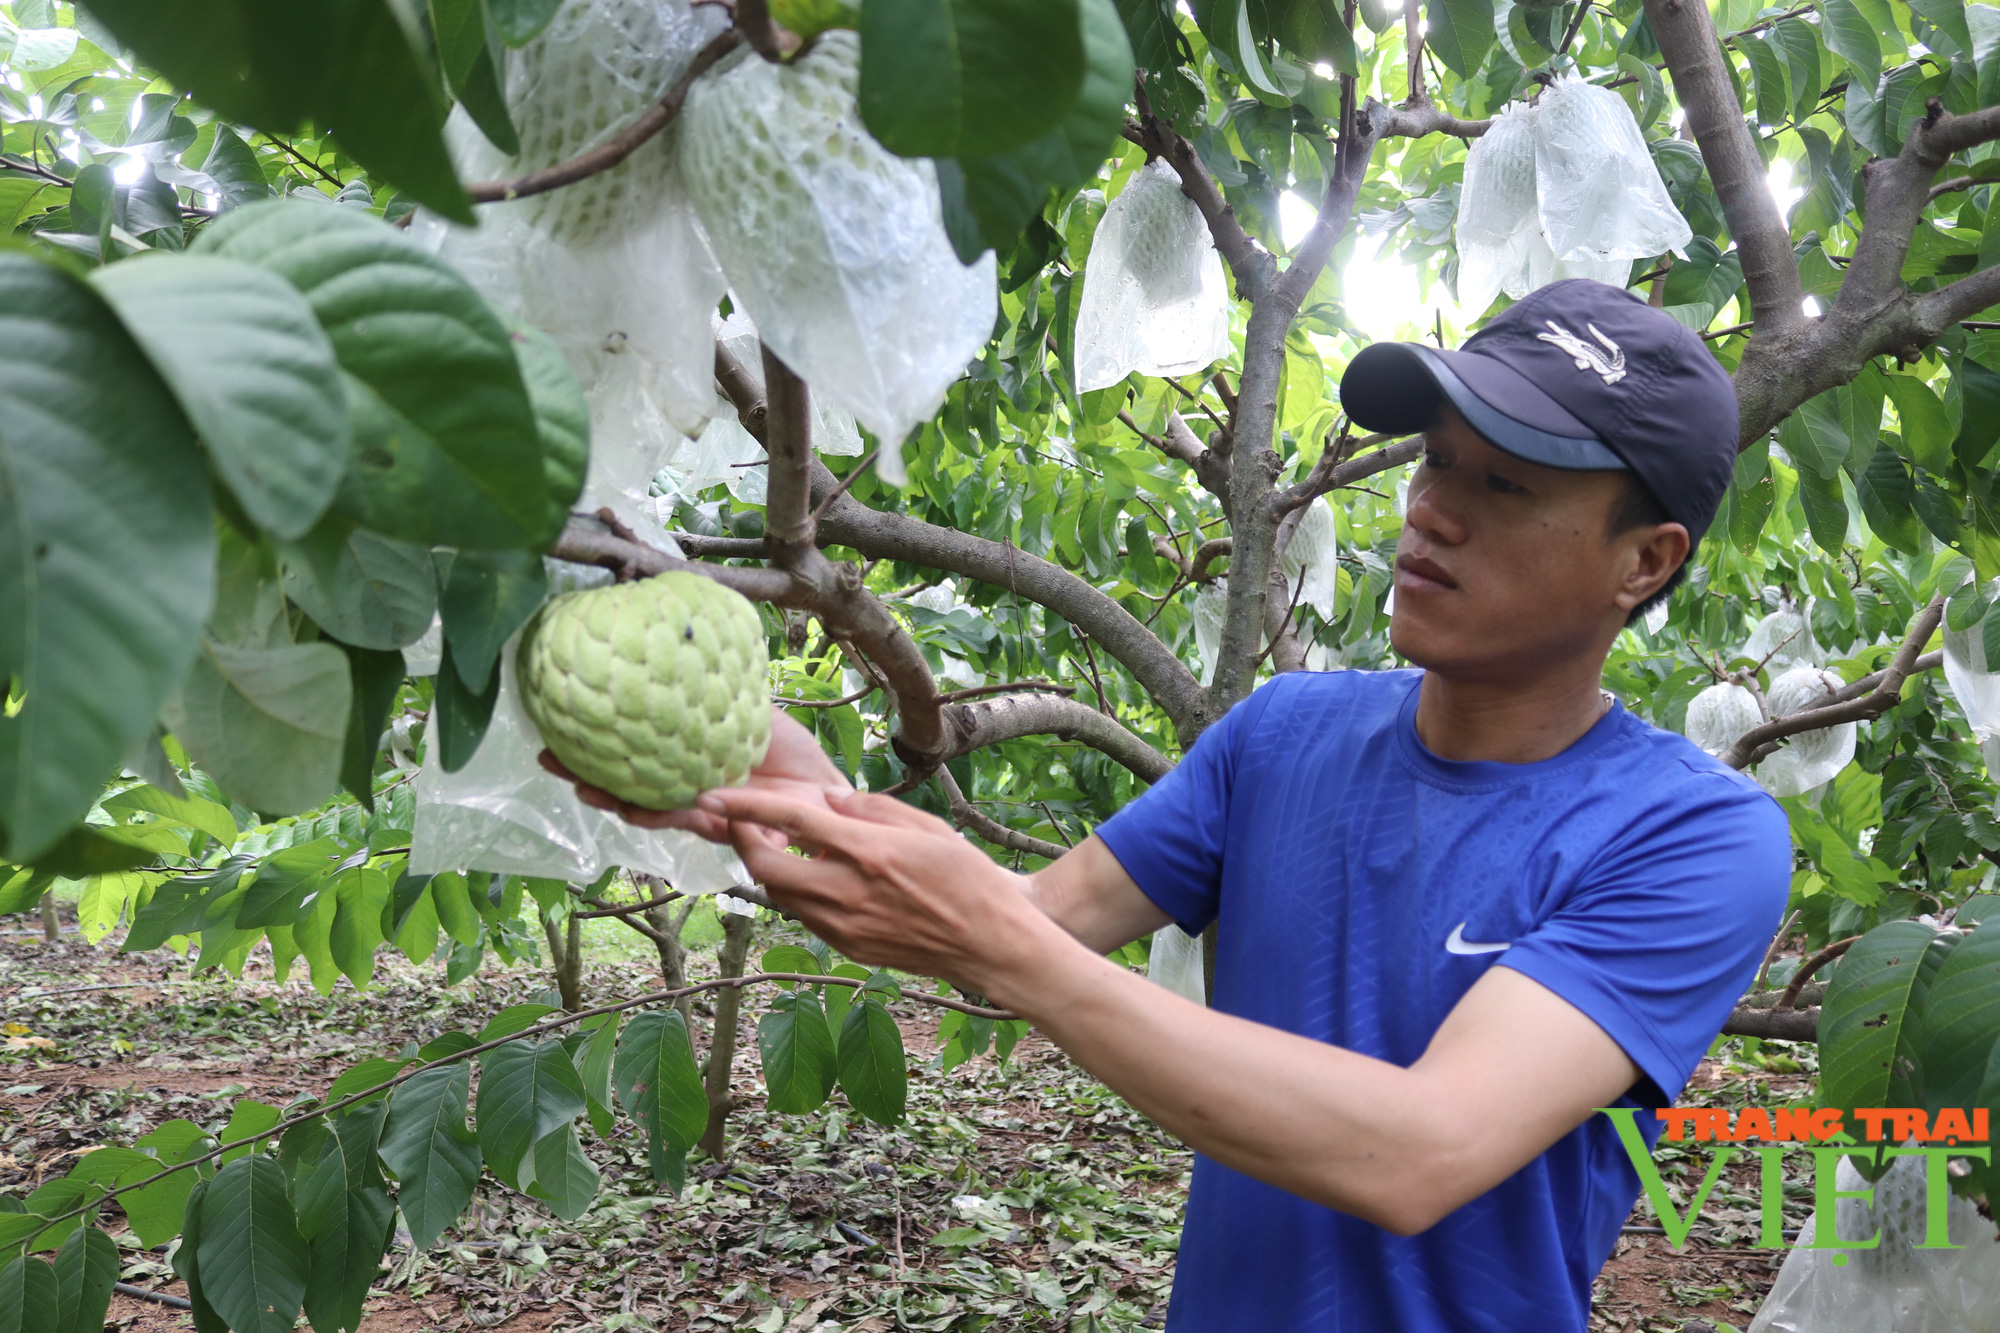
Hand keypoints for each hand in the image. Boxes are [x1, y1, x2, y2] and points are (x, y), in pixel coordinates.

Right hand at [539, 705, 852, 841]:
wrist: (827, 789)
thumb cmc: (790, 750)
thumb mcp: (748, 708)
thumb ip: (716, 688)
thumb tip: (682, 635)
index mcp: (686, 758)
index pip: (630, 753)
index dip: (593, 744)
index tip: (558, 725)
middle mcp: (685, 787)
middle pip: (626, 785)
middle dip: (588, 774)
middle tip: (552, 757)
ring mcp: (701, 810)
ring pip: (649, 808)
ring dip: (618, 800)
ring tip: (589, 788)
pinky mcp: (726, 829)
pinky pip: (693, 824)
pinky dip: (674, 812)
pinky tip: (647, 804)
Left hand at [695, 785, 1046, 996]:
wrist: (990, 945)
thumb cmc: (967, 878)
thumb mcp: (927, 827)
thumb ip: (872, 808)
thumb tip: (829, 800)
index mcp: (869, 853)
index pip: (793, 823)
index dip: (747, 807)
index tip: (715, 795)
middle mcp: (848, 893)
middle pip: (766, 868)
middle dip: (744, 842)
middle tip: (745, 822)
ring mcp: (845, 927)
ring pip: (781, 895)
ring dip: (772, 869)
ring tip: (786, 846)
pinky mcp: (848, 948)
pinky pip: (806, 916)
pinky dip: (800, 894)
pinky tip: (821, 879)